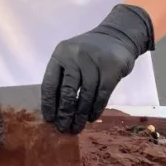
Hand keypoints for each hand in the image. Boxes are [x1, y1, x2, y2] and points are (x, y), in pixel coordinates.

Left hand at [42, 4, 154, 134]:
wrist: (117, 36)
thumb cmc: (89, 53)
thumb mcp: (71, 57)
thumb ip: (63, 77)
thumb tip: (56, 109)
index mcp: (60, 54)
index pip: (50, 82)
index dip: (49, 104)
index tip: (49, 120)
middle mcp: (75, 56)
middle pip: (67, 91)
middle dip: (64, 113)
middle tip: (63, 129)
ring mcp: (93, 61)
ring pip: (85, 95)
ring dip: (80, 115)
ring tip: (77, 127)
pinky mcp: (111, 68)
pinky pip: (101, 94)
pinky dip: (95, 109)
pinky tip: (91, 118)